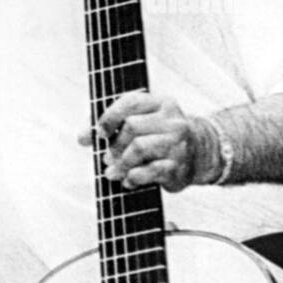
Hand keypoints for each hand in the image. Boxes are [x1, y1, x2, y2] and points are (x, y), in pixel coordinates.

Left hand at [78, 90, 219, 191]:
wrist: (200, 153)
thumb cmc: (159, 136)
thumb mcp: (140, 123)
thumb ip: (109, 127)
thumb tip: (82, 137)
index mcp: (161, 103)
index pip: (131, 101)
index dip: (110, 117)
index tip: (100, 133)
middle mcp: (173, 120)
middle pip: (131, 127)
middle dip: (114, 145)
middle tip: (107, 158)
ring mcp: (178, 143)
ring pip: (138, 148)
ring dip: (120, 163)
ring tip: (113, 171)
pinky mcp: (179, 166)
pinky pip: (149, 171)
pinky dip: (133, 178)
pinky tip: (128, 181)